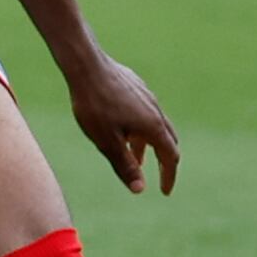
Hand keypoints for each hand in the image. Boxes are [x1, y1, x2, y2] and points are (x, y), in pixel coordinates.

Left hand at [65, 49, 178, 195]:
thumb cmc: (94, 105)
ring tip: (135, 158)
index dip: (168, 176)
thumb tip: (140, 189)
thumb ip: (124, 165)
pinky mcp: (136, 86)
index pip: (171, 157)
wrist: (85, 65)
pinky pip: (145, 112)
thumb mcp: (107, 141)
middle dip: (164, 161)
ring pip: (155, 125)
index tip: (164, 191)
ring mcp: (147, 96)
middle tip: (157, 176)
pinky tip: (124, 128)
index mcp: (153, 126)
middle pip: (169, 140)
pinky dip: (141, 128)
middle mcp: (156, 110)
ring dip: (149, 145)